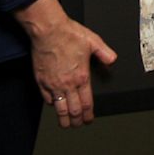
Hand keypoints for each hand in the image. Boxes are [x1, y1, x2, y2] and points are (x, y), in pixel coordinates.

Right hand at [14, 0, 116, 126]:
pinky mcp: (41, 80)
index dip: (88, 114)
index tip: (89, 119)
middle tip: (79, 124)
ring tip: (66, 124)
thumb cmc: (68, 34)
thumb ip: (104, 53)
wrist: (48, 29)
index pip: (86, 103)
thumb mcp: (93, 41)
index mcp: (81, 76)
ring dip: (64, 119)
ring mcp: (53, 83)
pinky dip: (51, 104)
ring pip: (59, 108)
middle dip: (77, 120)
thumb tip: (112, 60)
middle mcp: (67, 83)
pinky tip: (54, 105)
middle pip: (73, 110)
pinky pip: (46, 98)